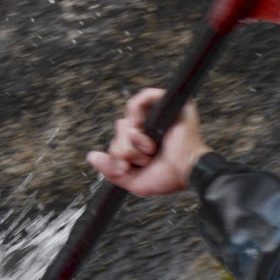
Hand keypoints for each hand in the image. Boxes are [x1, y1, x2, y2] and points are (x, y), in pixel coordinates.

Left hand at [87, 87, 209, 197]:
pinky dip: (137, 115)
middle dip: (125, 148)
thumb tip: (92, 157)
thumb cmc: (169, 177)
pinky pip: (142, 98)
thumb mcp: (132, 180)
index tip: (126, 167)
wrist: (187, 171)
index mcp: (141, 143)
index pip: (118, 139)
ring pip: (128, 117)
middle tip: (141, 160)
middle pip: (120, 128)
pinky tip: (143, 131)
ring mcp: (157, 116)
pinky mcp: (166, 105)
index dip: (118, 153)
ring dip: (133, 138)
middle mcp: (149, 128)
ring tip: (148, 149)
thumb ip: (110, 170)